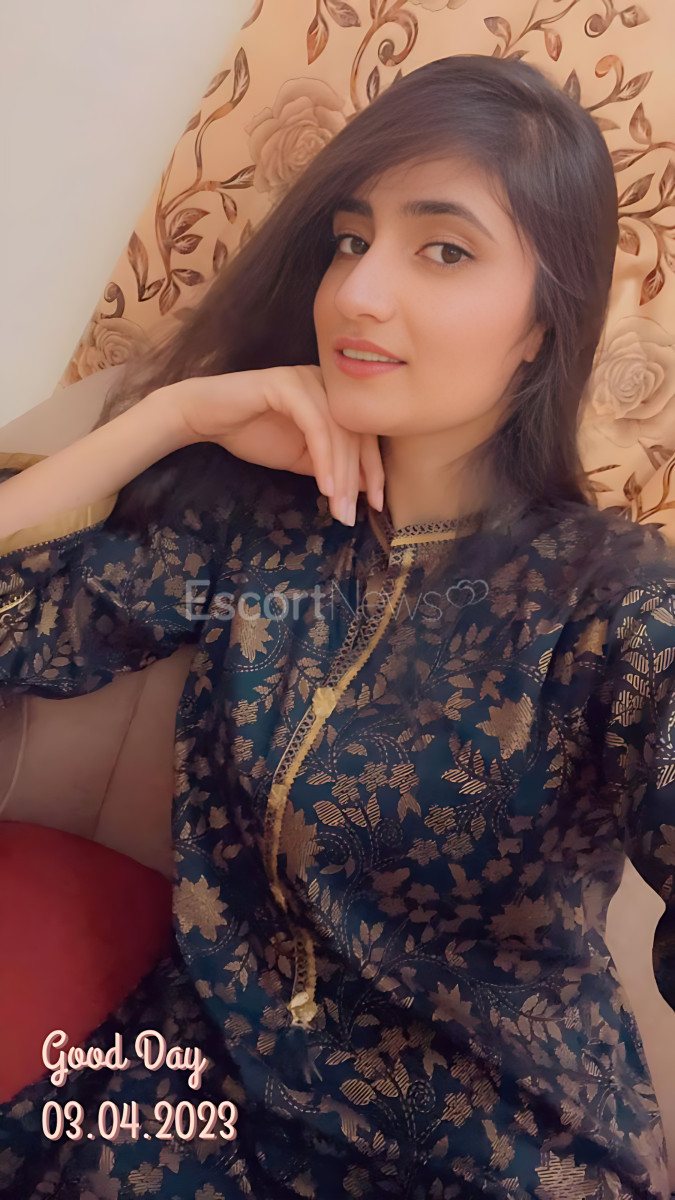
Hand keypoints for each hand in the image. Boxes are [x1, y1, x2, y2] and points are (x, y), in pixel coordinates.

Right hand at [166, 364, 384, 525]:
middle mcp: (326, 384)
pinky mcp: (288, 385)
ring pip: (338, 433)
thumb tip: (366, 486)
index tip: (376, 504)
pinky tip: (324, 488)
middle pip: (356, 434)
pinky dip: (324, 459)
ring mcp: (308, 380)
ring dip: (340, 476)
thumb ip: (331, 466)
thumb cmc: (251, 433)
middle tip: (350, 515)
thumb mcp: (300, 457)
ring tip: (338, 509)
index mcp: (333, 398)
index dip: (374, 471)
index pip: (365, 435)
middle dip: (357, 480)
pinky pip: (316, 425)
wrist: (204, 417)